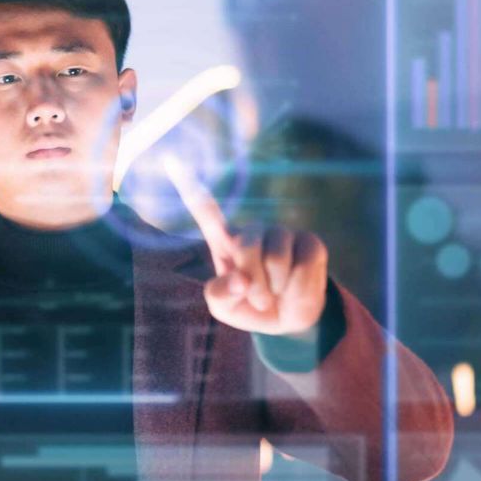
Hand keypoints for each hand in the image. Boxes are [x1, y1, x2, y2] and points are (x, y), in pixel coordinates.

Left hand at [161, 152, 328, 335]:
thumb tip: (240, 280)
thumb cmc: (249, 306)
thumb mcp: (224, 307)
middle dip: (253, 282)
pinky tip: (295, 287)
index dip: (189, 187)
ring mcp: (282, 234)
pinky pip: (302, 265)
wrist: (288, 320)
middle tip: (258, 299)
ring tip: (276, 293)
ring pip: (276, 257)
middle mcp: (253, 231)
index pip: (206, 212)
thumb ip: (220, 294)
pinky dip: (297, 288)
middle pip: (246, 247)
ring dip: (274, 288)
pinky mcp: (310, 242)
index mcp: (225, 242)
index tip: (170, 159)